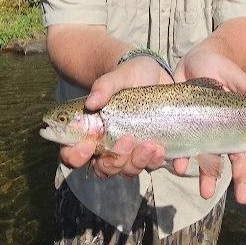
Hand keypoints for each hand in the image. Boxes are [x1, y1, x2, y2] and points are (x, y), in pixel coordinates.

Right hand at [59, 57, 172, 176]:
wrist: (157, 75)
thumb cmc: (131, 75)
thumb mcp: (118, 76)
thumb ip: (104, 87)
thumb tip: (91, 103)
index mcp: (92, 132)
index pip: (73, 154)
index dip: (76, 156)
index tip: (88, 144)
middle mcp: (110, 146)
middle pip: (106, 168)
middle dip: (117, 159)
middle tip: (128, 139)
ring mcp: (132, 151)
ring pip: (129, 170)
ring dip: (140, 162)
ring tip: (152, 145)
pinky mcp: (152, 150)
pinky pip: (155, 165)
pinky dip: (162, 164)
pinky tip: (172, 158)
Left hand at [173, 48, 245, 203]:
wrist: (191, 61)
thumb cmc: (218, 66)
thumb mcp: (233, 74)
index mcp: (242, 122)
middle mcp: (226, 133)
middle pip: (238, 162)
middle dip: (242, 181)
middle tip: (243, 198)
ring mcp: (206, 135)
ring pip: (212, 163)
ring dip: (209, 179)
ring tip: (206, 193)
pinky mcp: (186, 132)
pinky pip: (185, 151)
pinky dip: (182, 159)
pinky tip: (178, 166)